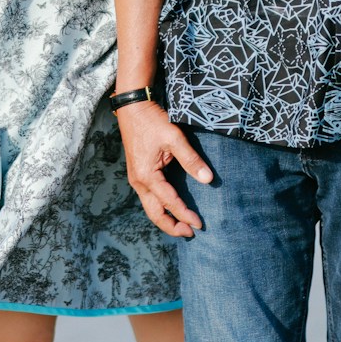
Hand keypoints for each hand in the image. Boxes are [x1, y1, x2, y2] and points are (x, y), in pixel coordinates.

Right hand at [117, 102, 212, 236]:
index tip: (200, 224)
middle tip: (190, 234)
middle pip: (154, 213)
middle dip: (172, 226)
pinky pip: (148, 198)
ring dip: (165, 219)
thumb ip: (191, 159)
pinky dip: (159, 208)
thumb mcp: (173, 137)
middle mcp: (139, 181)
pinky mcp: (138, 174)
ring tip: (182, 226)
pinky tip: (170, 209)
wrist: (132, 107)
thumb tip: (208, 179)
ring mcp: (136, 178)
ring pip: (150, 208)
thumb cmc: (152, 121)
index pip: (169, 202)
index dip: (185, 214)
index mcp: (147, 175)